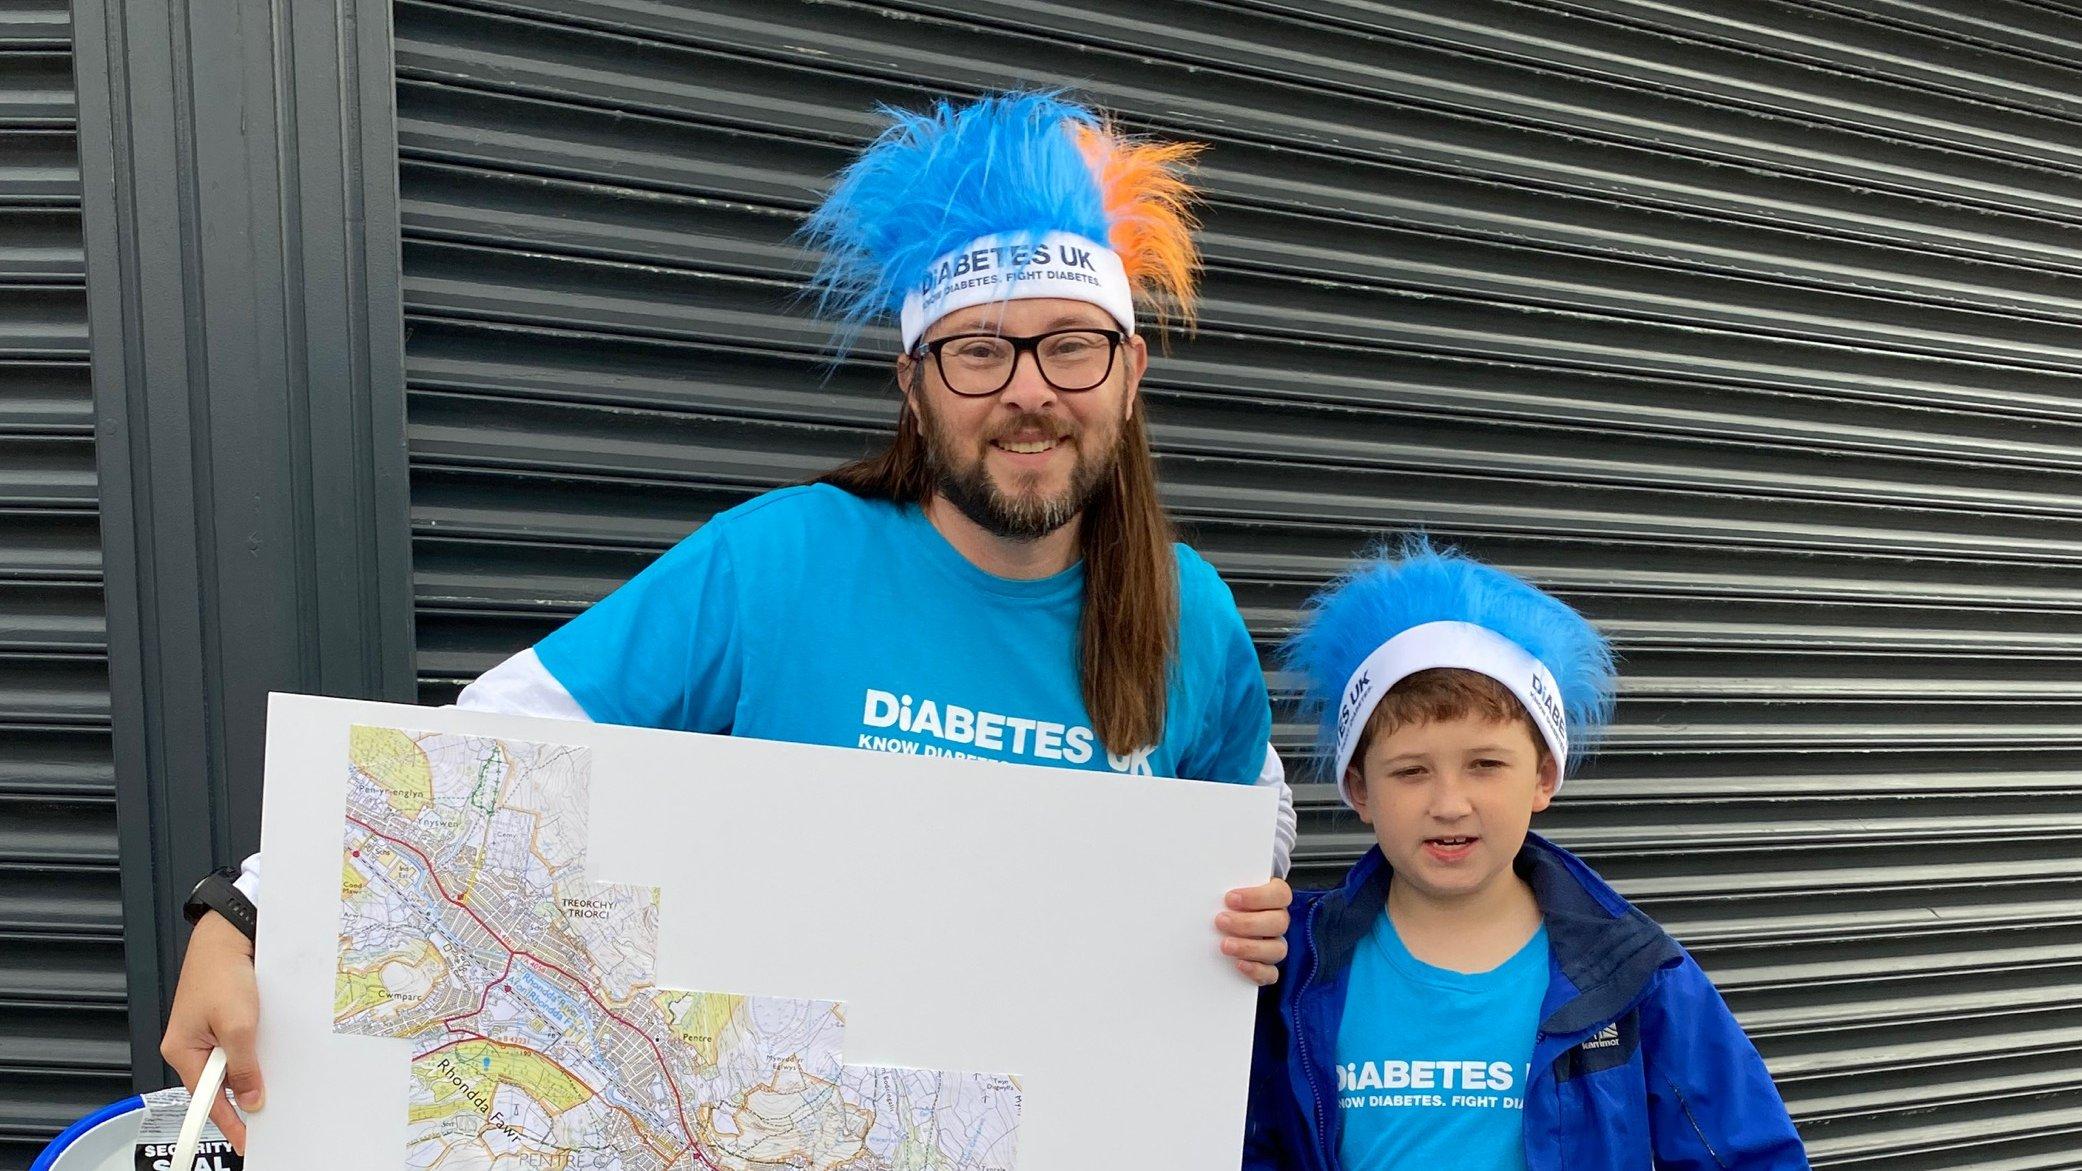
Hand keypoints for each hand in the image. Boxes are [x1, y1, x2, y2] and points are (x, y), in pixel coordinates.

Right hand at [160, 911, 263, 1152]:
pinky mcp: (222, 1018)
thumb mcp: (238, 1025)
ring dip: (252, 1072)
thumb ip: (243, 1065)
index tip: (246, 1141)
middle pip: (218, 1084)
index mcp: (182, 1051)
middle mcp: (191, 1045)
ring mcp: (206, 1032)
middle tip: (270, 1114)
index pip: (205, 1099)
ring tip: (274, 1084)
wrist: (229, 934)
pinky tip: (272, 1055)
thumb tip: (250, 1098)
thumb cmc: (223, 972)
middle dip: (244, 1097)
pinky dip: (254, 1053)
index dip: (228, 1122)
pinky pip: (239, 1046)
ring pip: (231, 1065)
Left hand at [1217, 877, 1291, 985]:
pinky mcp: (1267, 967)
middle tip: (1221, 921)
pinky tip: (1239, 965)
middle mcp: (1277, 921)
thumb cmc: (1223, 902)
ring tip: (1225, 945)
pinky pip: (1271, 973)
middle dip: (1248, 923)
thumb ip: (1221, 887)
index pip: (1280, 894)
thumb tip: (1202, 884)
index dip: (1257, 897)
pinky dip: (1257, 970)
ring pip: (1277, 949)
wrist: (1216, 922)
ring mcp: (1274, 945)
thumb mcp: (1223, 889)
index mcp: (1273, 897)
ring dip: (1250, 948)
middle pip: (1279, 922)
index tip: (1230, 898)